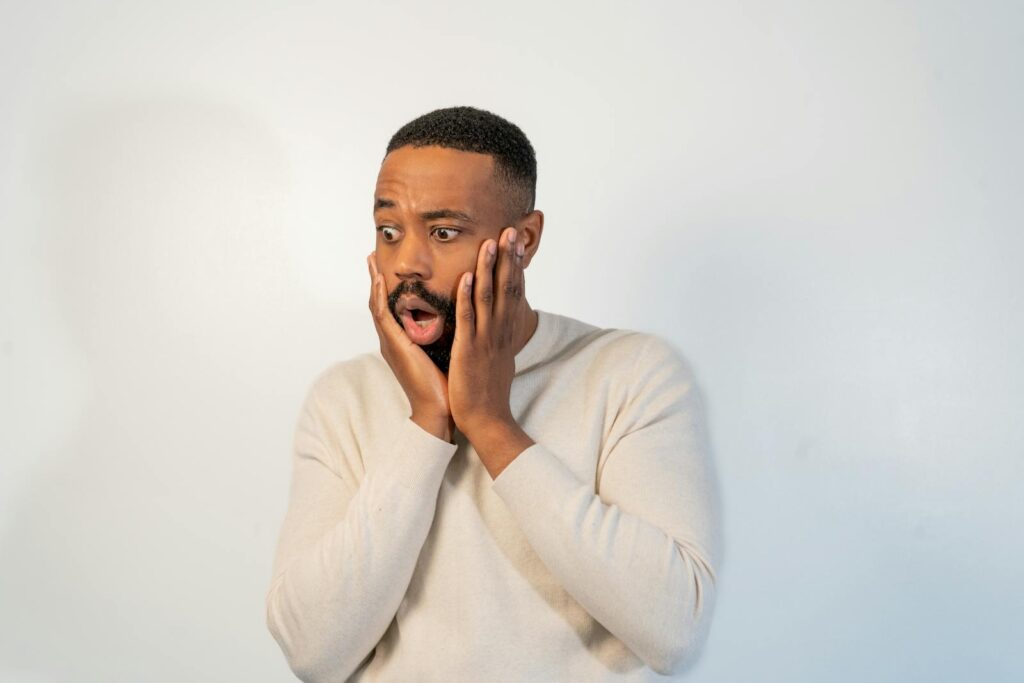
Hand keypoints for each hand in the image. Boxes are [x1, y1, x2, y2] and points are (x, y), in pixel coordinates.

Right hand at [367, 252, 451, 440]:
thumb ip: (443, 335)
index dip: (388, 288)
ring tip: (371, 260)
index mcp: (404, 342)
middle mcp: (393, 340)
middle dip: (374, 279)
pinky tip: (380, 280)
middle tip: (371, 256)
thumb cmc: (446, 386)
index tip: (387, 268)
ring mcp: (391, 344)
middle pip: (380, 303)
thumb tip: (458, 319)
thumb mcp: (444, 352)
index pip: (392, 308)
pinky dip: (380, 297)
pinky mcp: (395, 347)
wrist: (440, 411)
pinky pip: (384, 316)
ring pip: (377, 306)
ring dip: (373, 281)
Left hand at [448, 228, 534, 475]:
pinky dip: (467, 296)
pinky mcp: (470, 348)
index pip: (514, 290)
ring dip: (489, 268)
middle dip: (509, 257)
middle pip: (507, 286)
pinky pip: (468, 318)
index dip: (516, 265)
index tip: (517, 241)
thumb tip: (502, 322)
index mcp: (505, 331)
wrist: (487, 418)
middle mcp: (500, 330)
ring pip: (488, 296)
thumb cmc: (489, 389)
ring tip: (490, 242)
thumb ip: (500, 336)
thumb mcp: (499, 356)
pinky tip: (465, 276)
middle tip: (511, 230)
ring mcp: (486, 338)